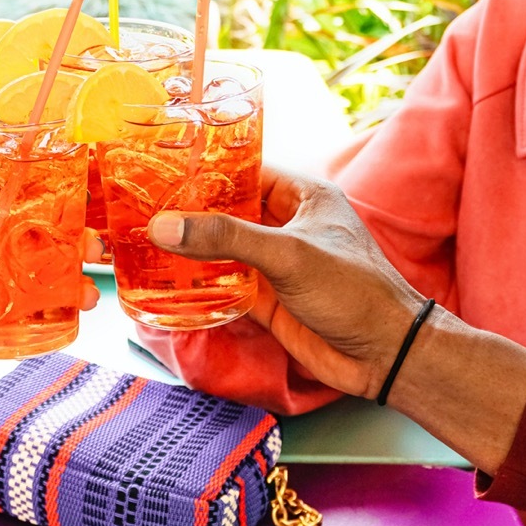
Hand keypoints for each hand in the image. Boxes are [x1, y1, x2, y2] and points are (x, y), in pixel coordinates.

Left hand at [0, 122, 101, 304]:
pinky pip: (35, 303)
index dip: (57, 175)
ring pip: (54, 262)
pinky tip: (80, 302)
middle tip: (91, 237)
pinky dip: (62, 304)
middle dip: (81, 228)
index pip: (23, 182)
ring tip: (92, 269)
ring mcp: (2, 269)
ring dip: (81, 264)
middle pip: (54, 225)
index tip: (76, 169)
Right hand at [146, 168, 426, 398]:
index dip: (206, 170)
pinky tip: (165, 281)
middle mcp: (287, 224)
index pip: (245, 170)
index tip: (162, 170)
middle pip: (228, 211)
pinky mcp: (267, 298)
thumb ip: (227, 238)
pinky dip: (199, 283)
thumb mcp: (288, 254)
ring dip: (191, 249)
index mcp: (303, 195)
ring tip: (141, 240)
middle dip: (190, 212)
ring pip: (223, 249)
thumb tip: (165, 226)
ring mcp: (275, 263)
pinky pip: (225, 284)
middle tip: (141, 207)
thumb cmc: (353, 290)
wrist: (384, 355)